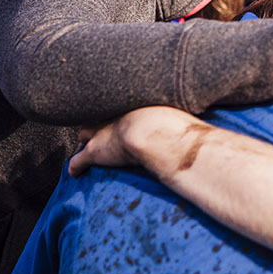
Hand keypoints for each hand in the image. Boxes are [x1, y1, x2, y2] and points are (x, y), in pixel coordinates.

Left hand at [68, 106, 189, 176]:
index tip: (124, 113)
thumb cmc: (172, 121)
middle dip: (98, 120)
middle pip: (97, 114)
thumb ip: (180, 109)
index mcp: (129, 101)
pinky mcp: (94, 152)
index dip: (119, 109)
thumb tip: (198, 116)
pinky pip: (77, 161)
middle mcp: (111, 113)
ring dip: (87, 140)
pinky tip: (75, 173)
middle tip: (105, 126)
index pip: (117, 101)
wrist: (156, 132)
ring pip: (84, 134)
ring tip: (88, 146)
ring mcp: (100, 132)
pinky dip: (75, 167)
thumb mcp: (179, 106)